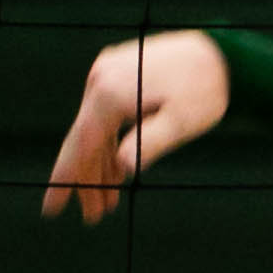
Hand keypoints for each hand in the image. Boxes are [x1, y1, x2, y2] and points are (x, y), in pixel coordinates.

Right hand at [42, 30, 228, 220]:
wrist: (221, 53)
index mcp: (111, 93)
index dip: (65, 179)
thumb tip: (122, 167)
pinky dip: (108, 144)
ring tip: (107, 205)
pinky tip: (114, 171)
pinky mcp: (117, 74)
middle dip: (86, 181)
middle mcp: (101, 80)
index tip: (51, 209)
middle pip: (84, 140)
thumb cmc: (204, 89)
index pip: (79, 144)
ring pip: (94, 130)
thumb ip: (150, 143)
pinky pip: (104, 116)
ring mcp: (107, 74)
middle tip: (92, 218)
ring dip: (99, 167)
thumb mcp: (182, 122)